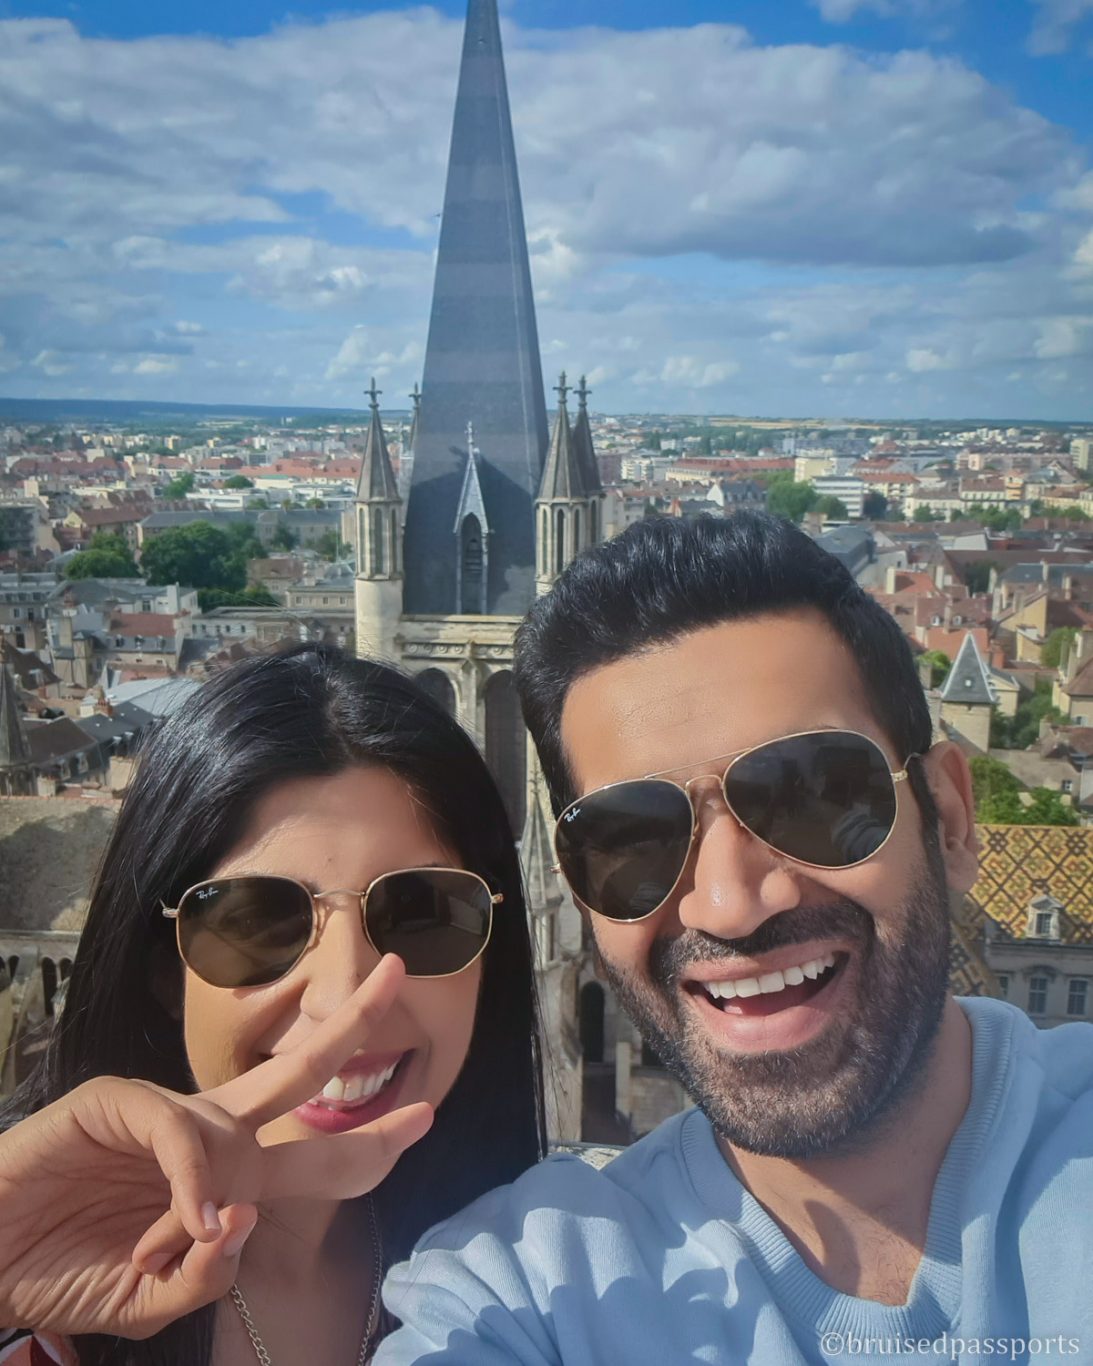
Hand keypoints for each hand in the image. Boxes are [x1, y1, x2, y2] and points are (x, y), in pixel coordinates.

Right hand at [0, 955, 432, 1339]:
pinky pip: (179, 1132)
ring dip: (240, 1160)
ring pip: (241, 1093)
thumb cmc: (66, 1273)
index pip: (312, 1146)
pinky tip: (188, 1219)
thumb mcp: (150, 1300)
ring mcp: (166, 1110)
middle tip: (397, 973)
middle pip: (298, 1070)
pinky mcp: (119, 1101)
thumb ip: (204, 1275)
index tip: (426, 1115)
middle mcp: (210, 1132)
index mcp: (228, 1175)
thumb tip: (241, 1223)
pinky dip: (190, 1179)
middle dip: (352, 1023)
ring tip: (197, 1233)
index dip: (368, 1137)